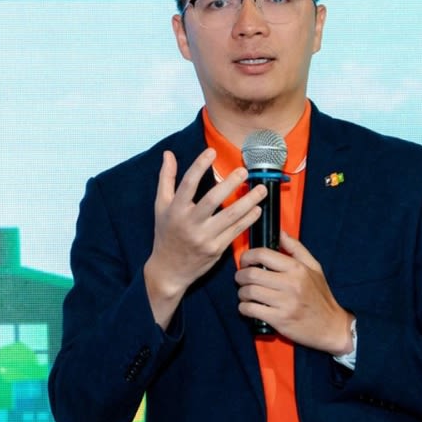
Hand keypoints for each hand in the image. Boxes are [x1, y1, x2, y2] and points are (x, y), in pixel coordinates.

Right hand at [143, 148, 264, 327]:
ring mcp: (204, 238)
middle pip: (212, 200)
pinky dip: (248, 220)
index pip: (188, 184)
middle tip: (244, 171)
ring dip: (247, 202)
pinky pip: (235, 232)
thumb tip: (169, 154)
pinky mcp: (216, 250)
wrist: (169, 270)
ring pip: (229, 217)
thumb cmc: (165, 233)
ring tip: (261, 189)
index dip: (199, 166)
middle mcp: (189, 223)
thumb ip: (166, 179)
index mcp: (175, 210)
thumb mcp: (160, 206)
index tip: (211, 151)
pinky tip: (257, 209)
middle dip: (230, 184)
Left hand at [236, 232, 354, 353]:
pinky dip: (244, 308)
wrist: (332, 327)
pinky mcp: (279, 320)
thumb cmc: (320, 296)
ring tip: (245, 294)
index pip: (263, 254)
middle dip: (240, 276)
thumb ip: (295, 248)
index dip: (247, 256)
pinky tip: (248, 307)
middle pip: (251, 274)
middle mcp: (291, 284)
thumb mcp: (314, 267)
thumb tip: (280, 232)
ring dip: (241, 293)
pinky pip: (251, 310)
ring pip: (248, 292)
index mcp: (297, 269)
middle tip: (241, 279)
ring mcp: (285, 303)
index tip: (245, 261)